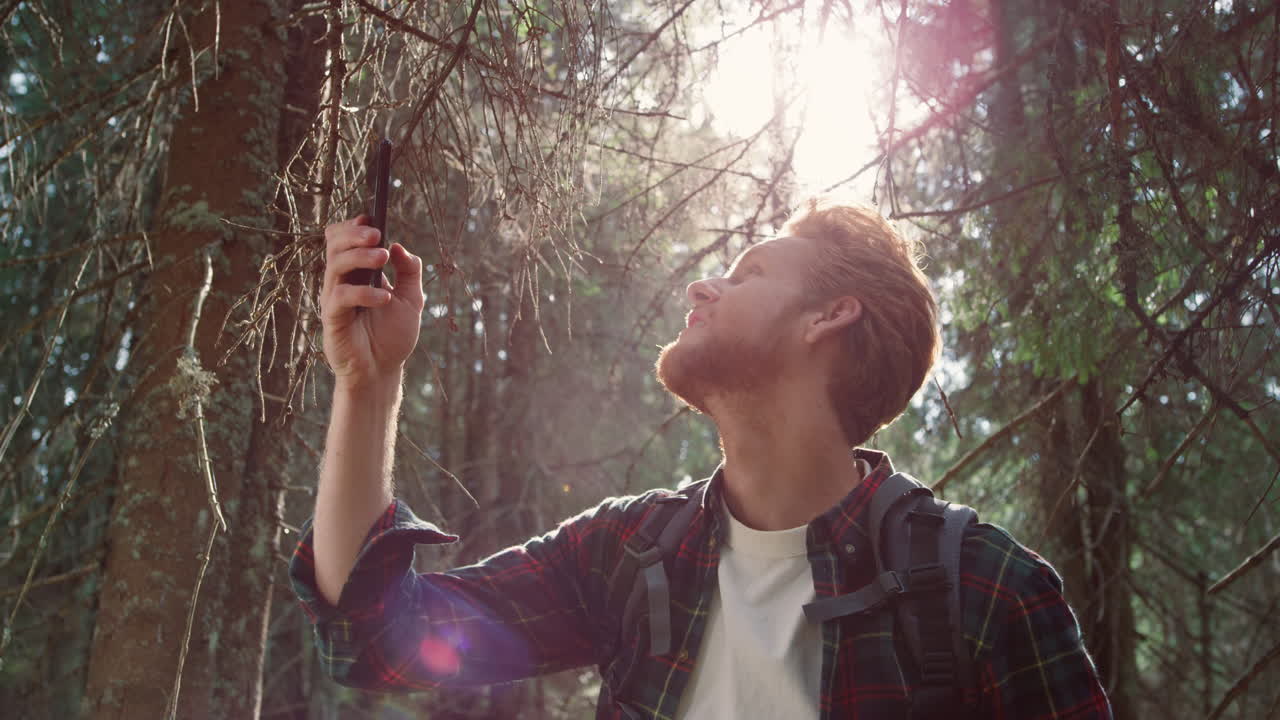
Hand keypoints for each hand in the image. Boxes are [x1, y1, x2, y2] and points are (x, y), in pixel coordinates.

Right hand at [320, 217, 424, 389]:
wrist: (383, 371)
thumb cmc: (393, 336)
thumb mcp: (412, 300)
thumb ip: (409, 272)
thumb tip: (400, 247)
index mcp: (358, 273)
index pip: (345, 240)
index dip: (353, 226)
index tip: (373, 218)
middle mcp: (342, 281)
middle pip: (335, 245)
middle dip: (354, 235)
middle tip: (377, 235)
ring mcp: (334, 298)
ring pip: (335, 264)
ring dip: (360, 257)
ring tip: (383, 258)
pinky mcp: (332, 318)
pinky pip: (341, 296)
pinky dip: (364, 292)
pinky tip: (385, 298)